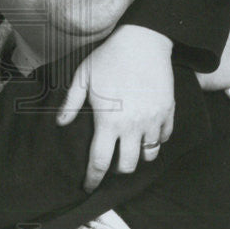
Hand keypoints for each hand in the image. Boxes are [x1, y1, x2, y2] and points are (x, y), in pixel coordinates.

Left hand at [57, 26, 174, 191]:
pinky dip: (155, 141)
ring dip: (137, 156)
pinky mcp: (168, 112)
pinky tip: (145, 133)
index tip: (88, 187)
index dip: (93, 179)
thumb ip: (71, 102)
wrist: (143, 41)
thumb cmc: (108, 58)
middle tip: (110, 160)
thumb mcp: (83, 76)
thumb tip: (60, 124)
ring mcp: (153, 120)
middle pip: (127, 166)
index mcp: (108, 121)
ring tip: (129, 147)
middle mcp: (132, 126)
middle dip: (116, 169)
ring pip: (149, 156)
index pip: (100, 162)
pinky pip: (164, 138)